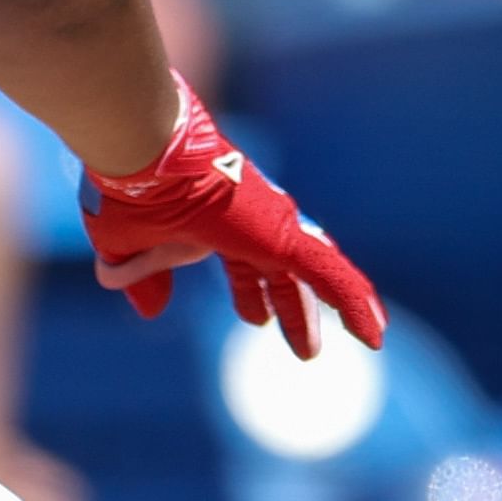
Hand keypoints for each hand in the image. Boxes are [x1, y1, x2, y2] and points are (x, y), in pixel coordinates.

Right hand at [78, 80, 384, 354]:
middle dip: (292, 308)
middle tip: (306, 347)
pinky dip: (354, 304)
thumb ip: (141, 277)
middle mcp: (250, 221)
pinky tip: (374, 336)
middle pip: (282, 273)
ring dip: (337, 307)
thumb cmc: (127, 193)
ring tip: (367, 340)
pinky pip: (331, 276)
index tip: (256, 320)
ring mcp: (270, 226)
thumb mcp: (127, 247)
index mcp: (215, 224)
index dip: (251, 294)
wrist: (141, 153)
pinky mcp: (283, 237)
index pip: (243, 266)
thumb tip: (150, 310)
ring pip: (317, 273)